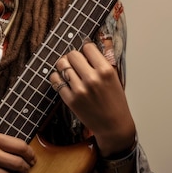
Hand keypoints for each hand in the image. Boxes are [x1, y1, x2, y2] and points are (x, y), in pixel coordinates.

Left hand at [50, 42, 135, 156]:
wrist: (113, 126)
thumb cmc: (115, 101)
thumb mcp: (114, 77)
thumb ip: (102, 61)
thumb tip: (88, 46)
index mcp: (105, 70)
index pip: (88, 47)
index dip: (86, 50)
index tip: (87, 55)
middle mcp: (92, 78)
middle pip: (73, 54)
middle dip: (74, 57)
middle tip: (77, 63)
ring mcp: (79, 90)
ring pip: (62, 65)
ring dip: (64, 65)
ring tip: (69, 70)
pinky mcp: (70, 100)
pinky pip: (55, 80)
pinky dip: (57, 77)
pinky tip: (64, 80)